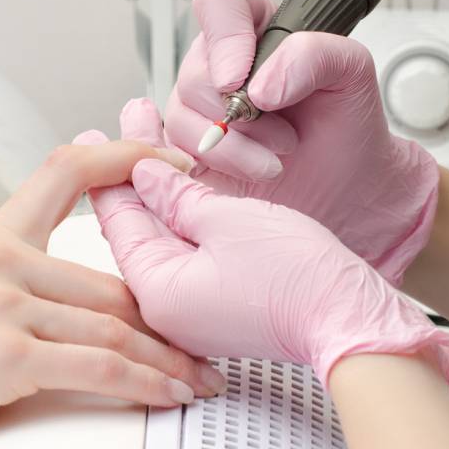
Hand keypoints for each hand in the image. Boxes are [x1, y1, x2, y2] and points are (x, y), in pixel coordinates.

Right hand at [0, 140, 224, 448]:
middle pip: (112, 280)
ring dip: (168, 359)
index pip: (65, 171)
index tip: (172, 162)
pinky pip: (99, 367)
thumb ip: (14, 285)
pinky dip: (144, 384)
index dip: (126, 157)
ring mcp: (0, 303)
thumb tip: (73, 298)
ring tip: (198, 376)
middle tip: (203, 338)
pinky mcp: (3, 354)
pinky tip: (168, 393)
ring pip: (115, 324)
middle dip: (167, 317)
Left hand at [79, 150, 448, 390]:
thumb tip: (145, 174)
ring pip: (164, 236)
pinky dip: (182, 215)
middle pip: (139, 226)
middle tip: (124, 126)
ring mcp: (193, 310)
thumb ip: (177, 195)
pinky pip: (187, 251)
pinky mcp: (217, 304)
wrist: (353, 321)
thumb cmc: (301, 281)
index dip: (108, 171)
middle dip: (135, 171)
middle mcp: (167, 309)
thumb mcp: (227, 220)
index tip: (94, 137)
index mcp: (158, 292)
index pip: (119, 221)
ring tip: (151, 141)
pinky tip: (181, 181)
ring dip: (160, 188)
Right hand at [165, 0, 438, 282]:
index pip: (218, 4)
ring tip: (278, 156)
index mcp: (255, 29)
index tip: (240, 78)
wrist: (346, 184)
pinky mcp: (190, 150)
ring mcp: (199, 109)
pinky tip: (254, 170)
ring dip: (235, 146)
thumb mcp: (352, 70)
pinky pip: (177, 152)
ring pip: (182, 117)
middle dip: (241, 112)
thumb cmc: (345, 122)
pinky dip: (222, 165)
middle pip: (195, 71)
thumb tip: (259, 83)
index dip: (224, 39)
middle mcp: (219, 65)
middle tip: (284, 132)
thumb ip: (313, 54)